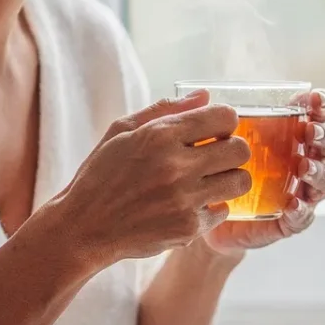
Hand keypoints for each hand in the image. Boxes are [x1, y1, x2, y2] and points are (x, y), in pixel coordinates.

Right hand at [42, 89, 252, 268]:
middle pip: (240, 150)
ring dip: (229, 179)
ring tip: (209, 182)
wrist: (84, 228)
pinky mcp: (188, 227)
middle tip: (217, 158)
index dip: (224, 123)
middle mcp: (175, 166)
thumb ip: (165, 109)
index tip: (215, 132)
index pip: (225, 117)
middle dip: (233, 150)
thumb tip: (205, 95)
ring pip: (240, 182)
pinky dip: (210, 209)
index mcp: (159, 135)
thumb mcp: (122, 131)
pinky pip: (223, 211)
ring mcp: (184, 199)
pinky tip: (189, 206)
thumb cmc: (101, 175)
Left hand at [196, 88, 324, 255]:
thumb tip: (203, 94)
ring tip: (303, 167)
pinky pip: (305, 217)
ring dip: (319, 171)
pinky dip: (302, 210)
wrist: (208, 218)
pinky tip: (292, 205)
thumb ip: (213, 119)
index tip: (312, 101)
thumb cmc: (217, 172)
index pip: (320, 115)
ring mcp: (302, 193)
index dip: (324, 105)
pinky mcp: (290, 221)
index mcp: (293, 137)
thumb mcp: (215, 142)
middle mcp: (305, 161)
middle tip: (310, 133)